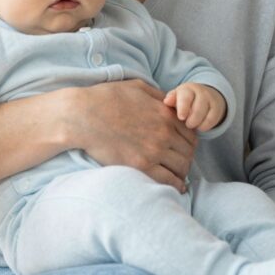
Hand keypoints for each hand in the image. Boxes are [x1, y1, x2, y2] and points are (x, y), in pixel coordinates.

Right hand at [74, 80, 197, 192]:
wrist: (83, 115)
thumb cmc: (107, 98)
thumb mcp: (138, 87)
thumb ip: (159, 96)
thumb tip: (171, 103)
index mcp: (165, 114)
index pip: (191, 134)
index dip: (190, 142)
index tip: (184, 147)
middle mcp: (164, 133)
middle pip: (188, 152)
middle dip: (187, 158)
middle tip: (181, 163)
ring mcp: (153, 151)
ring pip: (181, 167)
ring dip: (182, 172)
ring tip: (178, 176)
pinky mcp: (140, 166)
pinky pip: (167, 180)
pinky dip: (175, 185)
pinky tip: (175, 187)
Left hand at [164, 83, 225, 131]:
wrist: (204, 95)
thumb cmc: (183, 100)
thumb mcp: (175, 98)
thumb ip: (171, 100)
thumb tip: (166, 101)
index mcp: (187, 89)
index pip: (186, 98)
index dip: (183, 108)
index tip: (181, 117)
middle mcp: (200, 92)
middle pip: (197, 109)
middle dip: (191, 120)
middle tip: (186, 124)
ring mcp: (210, 100)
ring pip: (205, 115)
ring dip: (197, 124)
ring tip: (191, 125)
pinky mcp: (217, 108)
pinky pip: (212, 120)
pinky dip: (204, 126)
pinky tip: (199, 126)